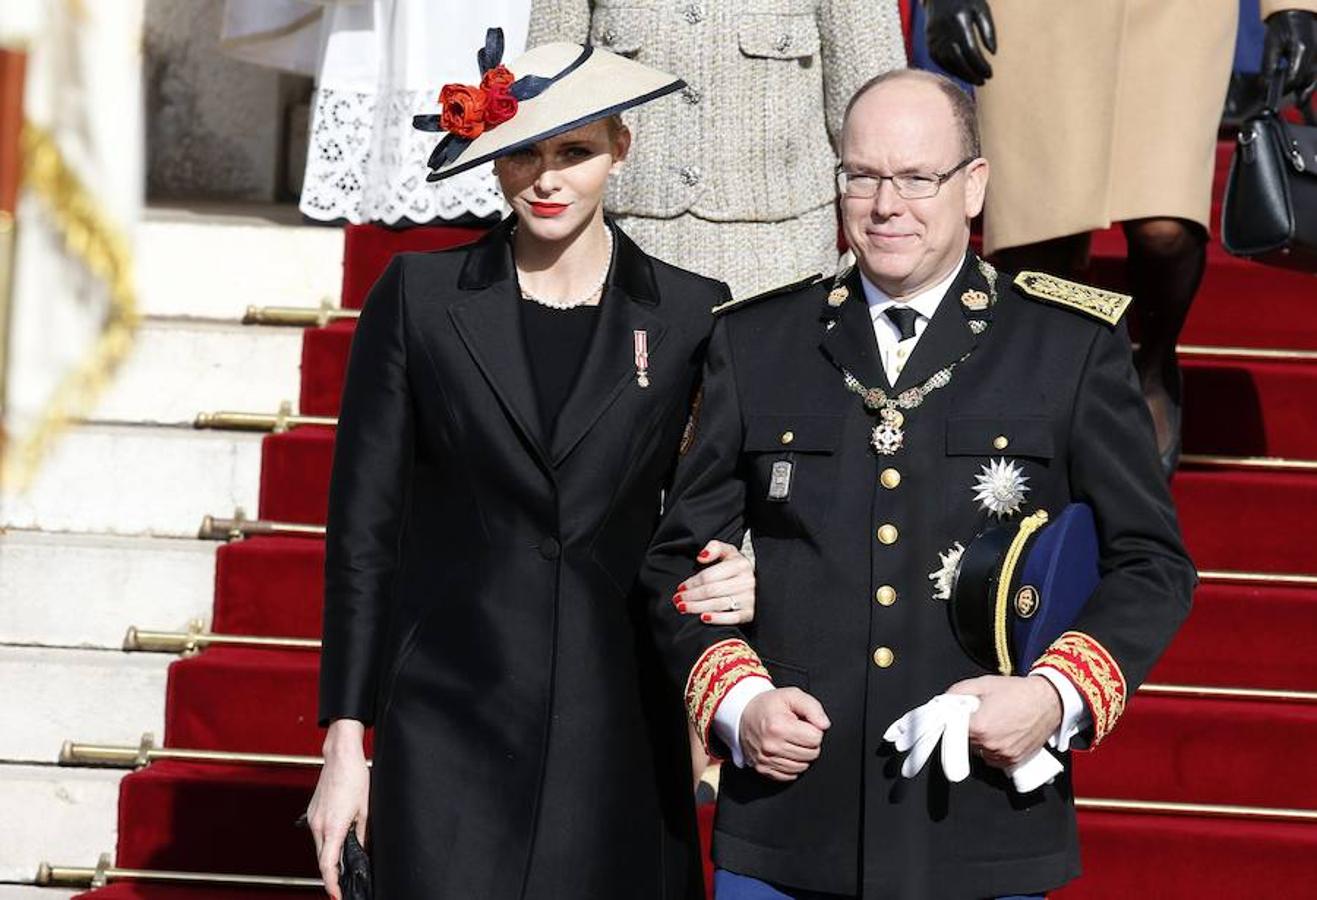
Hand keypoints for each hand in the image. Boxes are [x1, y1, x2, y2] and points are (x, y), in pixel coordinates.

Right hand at [307, 720, 369, 898]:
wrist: (340, 755)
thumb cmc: (354, 777)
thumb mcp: (366, 809)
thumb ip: (363, 834)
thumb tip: (363, 851)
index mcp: (333, 827)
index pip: (328, 866)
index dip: (333, 884)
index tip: (338, 895)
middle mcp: (318, 825)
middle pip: (323, 859)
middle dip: (332, 875)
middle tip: (344, 885)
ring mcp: (313, 819)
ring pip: (320, 848)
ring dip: (330, 858)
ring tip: (343, 867)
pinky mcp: (313, 812)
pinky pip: (319, 835)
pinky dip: (327, 844)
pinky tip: (338, 844)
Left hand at [672, 539, 755, 625]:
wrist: (761, 583)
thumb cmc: (737, 568)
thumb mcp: (729, 552)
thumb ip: (714, 547)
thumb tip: (701, 556)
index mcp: (740, 565)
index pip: (710, 576)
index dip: (692, 582)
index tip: (680, 588)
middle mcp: (747, 581)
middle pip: (712, 591)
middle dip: (691, 596)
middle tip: (677, 600)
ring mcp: (749, 598)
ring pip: (719, 605)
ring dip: (697, 607)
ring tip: (682, 608)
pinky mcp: (750, 613)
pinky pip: (732, 618)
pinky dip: (717, 619)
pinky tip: (703, 618)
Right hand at [738, 687, 829, 781]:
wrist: (743, 714)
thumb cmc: (769, 705)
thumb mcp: (792, 695)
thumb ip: (813, 708)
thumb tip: (824, 725)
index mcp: (779, 726)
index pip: (815, 738)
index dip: (814, 729)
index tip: (804, 724)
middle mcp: (771, 746)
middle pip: (811, 754)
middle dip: (809, 743)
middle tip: (798, 732)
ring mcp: (766, 760)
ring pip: (802, 767)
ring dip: (801, 755)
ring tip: (791, 740)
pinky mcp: (763, 769)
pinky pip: (790, 775)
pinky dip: (792, 765)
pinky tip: (785, 751)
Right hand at [925, 0, 996, 85]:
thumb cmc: (966, 0)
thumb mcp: (981, 9)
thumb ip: (988, 30)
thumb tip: (993, 53)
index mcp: (959, 20)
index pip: (971, 50)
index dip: (981, 65)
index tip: (990, 74)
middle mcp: (944, 30)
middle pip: (959, 60)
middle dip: (972, 74)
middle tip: (983, 81)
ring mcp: (934, 37)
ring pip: (948, 63)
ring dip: (962, 75)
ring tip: (975, 81)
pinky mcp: (929, 42)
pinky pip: (940, 61)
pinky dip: (951, 70)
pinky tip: (962, 74)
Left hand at [947, 674, 1061, 769]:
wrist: (1049, 700)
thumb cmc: (1019, 692)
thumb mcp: (983, 684)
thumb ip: (958, 692)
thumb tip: (944, 701)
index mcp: (979, 727)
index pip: (953, 731)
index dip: (955, 721)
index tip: (960, 717)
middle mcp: (990, 745)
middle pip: (966, 742)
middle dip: (969, 730)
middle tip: (980, 716)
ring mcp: (1003, 755)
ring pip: (980, 752)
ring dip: (981, 742)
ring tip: (993, 724)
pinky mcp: (1015, 761)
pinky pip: (994, 760)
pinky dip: (993, 750)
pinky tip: (1000, 735)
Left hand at [1263, 10, 1316, 94]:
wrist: (1296, 14)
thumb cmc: (1283, 27)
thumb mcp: (1271, 46)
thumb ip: (1268, 66)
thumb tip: (1264, 85)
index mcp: (1302, 50)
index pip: (1293, 77)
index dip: (1283, 89)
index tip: (1272, 95)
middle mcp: (1314, 54)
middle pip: (1306, 80)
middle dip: (1296, 93)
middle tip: (1288, 103)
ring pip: (1314, 78)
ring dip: (1306, 90)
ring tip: (1300, 102)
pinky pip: (1315, 72)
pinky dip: (1310, 82)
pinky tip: (1304, 91)